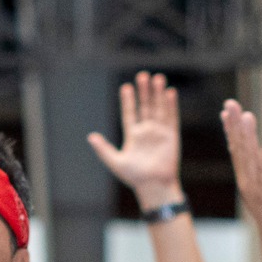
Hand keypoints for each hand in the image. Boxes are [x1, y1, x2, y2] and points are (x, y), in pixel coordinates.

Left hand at [88, 72, 180, 201]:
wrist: (154, 186)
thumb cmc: (134, 177)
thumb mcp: (115, 162)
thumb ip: (103, 149)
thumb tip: (90, 136)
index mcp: (133, 136)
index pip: (129, 113)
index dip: (128, 100)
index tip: (126, 87)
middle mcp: (146, 131)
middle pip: (145, 106)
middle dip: (144, 91)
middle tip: (143, 75)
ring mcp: (159, 132)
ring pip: (158, 108)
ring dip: (157, 94)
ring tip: (157, 78)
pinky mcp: (171, 136)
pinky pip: (171, 117)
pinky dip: (170, 105)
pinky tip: (169, 92)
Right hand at [221, 100, 261, 252]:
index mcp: (246, 179)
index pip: (236, 150)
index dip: (232, 130)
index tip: (227, 112)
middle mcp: (247, 181)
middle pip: (238, 148)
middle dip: (234, 124)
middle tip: (230, 103)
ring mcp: (256, 187)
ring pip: (250, 156)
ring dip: (247, 134)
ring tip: (246, 114)